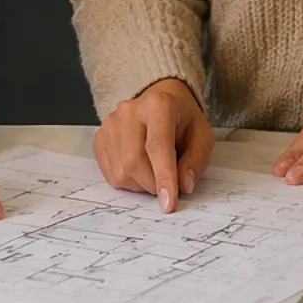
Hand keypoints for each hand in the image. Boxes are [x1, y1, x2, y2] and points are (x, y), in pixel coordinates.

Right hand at [94, 77, 212, 212]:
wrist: (161, 99)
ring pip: (121, 171)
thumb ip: (196, 160)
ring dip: (141, 184)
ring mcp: (111, 124)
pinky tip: (140, 170)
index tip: (169, 203)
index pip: (157, 146)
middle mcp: (130, 111)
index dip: (163, 177)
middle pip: (134, 161)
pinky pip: (110, 173)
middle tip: (166, 187)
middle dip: (152, 184)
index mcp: (159, 105)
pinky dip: (128, 181)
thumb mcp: (202, 135)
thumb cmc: (182, 119)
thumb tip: (184, 185)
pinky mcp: (100, 137)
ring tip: (154, 171)